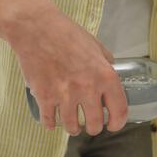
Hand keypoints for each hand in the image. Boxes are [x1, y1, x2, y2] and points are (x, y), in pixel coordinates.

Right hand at [4, 0, 127, 135]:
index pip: (119, 110)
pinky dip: (51, 124)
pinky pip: (49, 120)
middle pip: (95, 124)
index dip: (118, 123)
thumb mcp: (97, 47)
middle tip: (92, 126)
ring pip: (72, 126)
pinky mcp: (44, 96)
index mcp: (105, 76)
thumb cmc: (68, 34)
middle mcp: (88, 89)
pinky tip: (53, 122)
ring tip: (74, 126)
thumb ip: (107, 64)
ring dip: (74, 129)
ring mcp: (65, 94)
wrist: (37, 28)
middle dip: (94, 128)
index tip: (113, 125)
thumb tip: (113, 74)